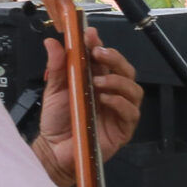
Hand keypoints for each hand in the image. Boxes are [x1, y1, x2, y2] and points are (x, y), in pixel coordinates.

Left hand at [33, 37, 142, 186]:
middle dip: (115, 59)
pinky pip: (131, 113)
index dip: (101, 45)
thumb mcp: (54, 89)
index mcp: (97, 80)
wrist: (54, 150)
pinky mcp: (123, 129)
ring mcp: (119, 111)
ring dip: (118, 81)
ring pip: (134, 90)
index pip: (106, 59)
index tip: (90, 36)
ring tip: (98, 82)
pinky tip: (105, 100)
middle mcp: (112, 93)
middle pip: (126, 71)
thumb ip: (57, 66)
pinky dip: (119, 103)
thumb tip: (52, 43)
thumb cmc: (57, 121)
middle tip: (98, 54)